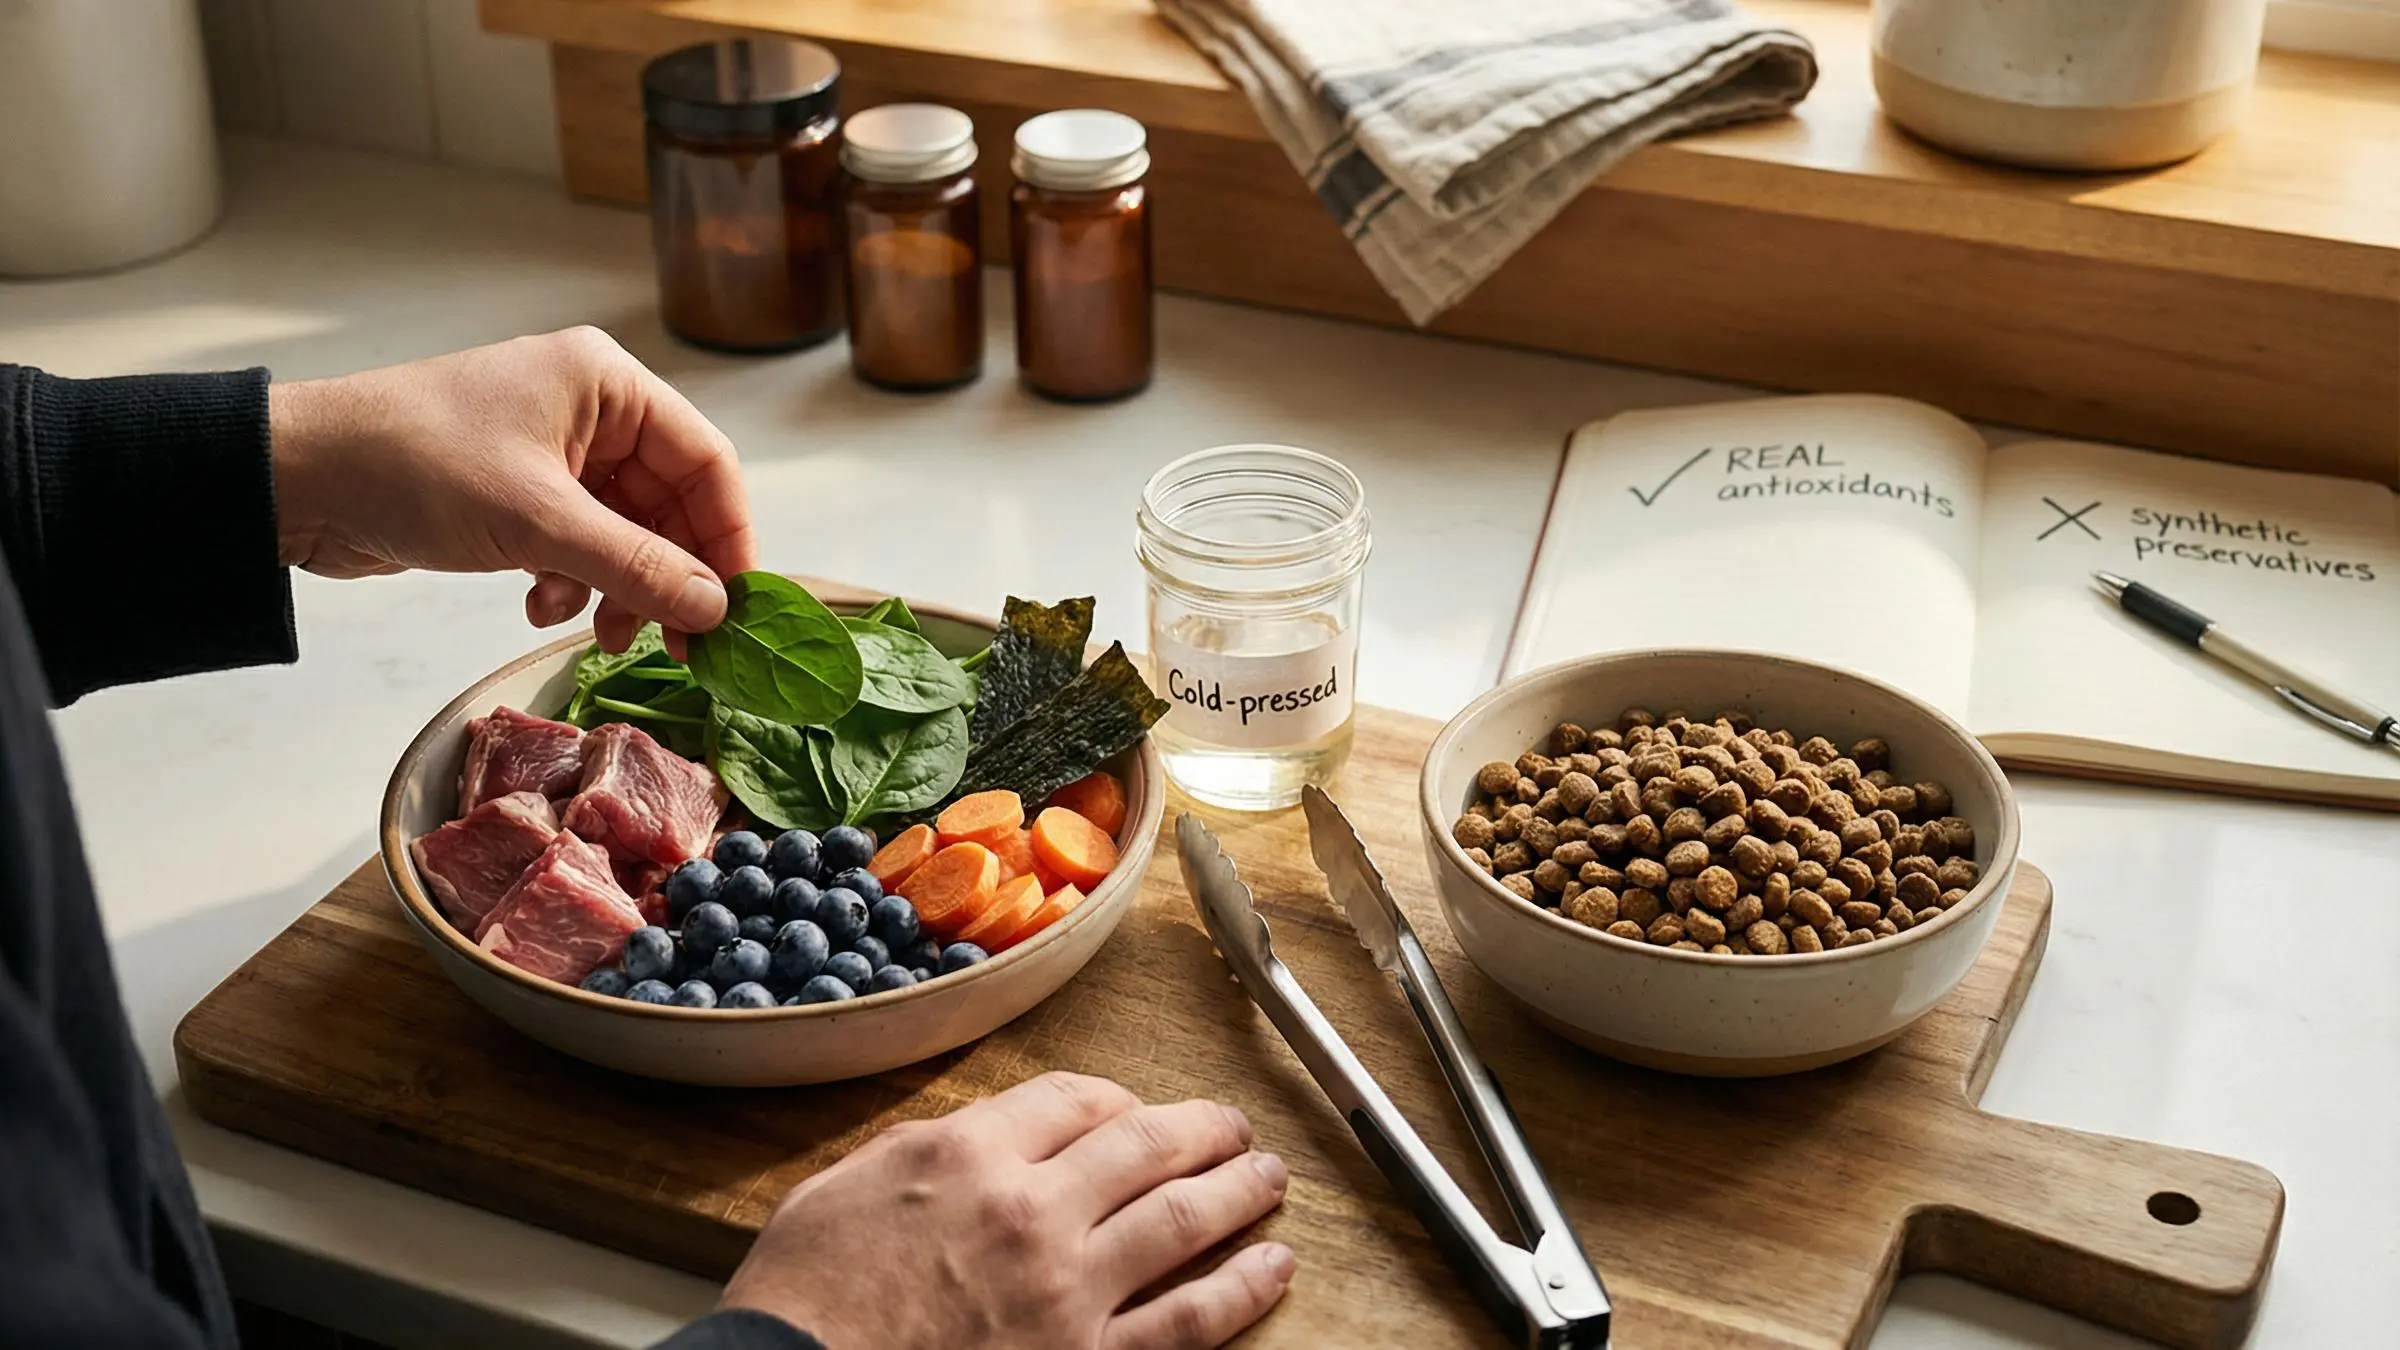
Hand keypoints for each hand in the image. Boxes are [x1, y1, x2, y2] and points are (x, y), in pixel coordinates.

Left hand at [267, 327, 756, 650]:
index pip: (706, 461)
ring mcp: (551, 452)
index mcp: (606, 384)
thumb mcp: (539, 523)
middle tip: (677, 645)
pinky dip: (571, 581)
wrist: (296, 478)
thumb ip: (638, 567)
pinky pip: (578, 543)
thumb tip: (714, 608)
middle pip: (670, 503)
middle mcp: (588, 409)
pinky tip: (538, 605)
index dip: (728, 537)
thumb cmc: (414, 468)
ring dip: (619, 587)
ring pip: (625, 531)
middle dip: (669, 575)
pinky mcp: (517, 492)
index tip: (734, 608)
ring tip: (604, 634)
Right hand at [721, 1072, 1294, 1348]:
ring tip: (1267, 1177)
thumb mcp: (847, 1187)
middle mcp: (1032, 1211)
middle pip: (1146, 1144)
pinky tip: (1272, 1267)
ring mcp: (1069, 1291)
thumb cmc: (805, 1301)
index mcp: (969, 1156)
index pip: (1074, 1100)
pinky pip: (1188, 1320)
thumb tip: (985, 1141)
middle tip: (1230, 1127)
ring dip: (1240, 1189)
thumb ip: (932, 1153)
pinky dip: (1242, 1288)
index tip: (1131, 1111)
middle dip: (1201, 1130)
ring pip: (1184, 1219)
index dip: (1116, 1100)